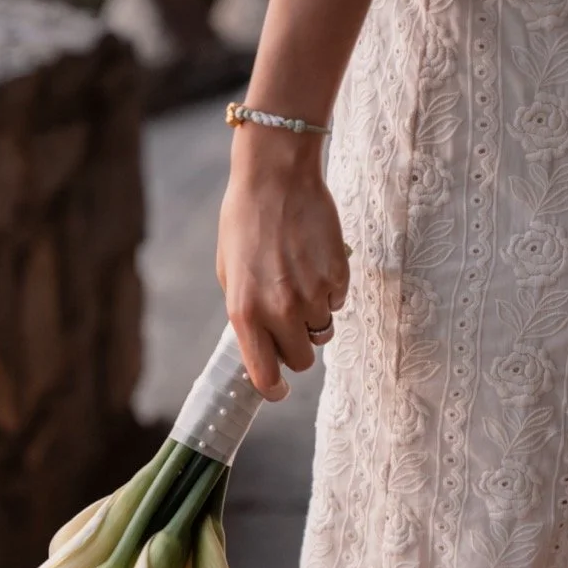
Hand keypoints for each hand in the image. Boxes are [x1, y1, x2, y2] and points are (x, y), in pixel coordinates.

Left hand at [216, 128, 349, 399]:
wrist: (276, 178)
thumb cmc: (246, 224)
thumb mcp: (230, 274)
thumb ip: (246, 314)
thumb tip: (262, 345)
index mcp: (244, 312)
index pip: (264, 376)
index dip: (273, 389)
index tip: (278, 389)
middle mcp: (279, 310)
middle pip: (303, 359)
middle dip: (298, 347)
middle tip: (290, 322)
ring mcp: (311, 295)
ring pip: (323, 332)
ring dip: (314, 318)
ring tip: (299, 282)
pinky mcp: (337, 278)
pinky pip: (337, 303)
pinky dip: (328, 292)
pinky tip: (313, 262)